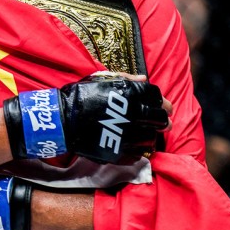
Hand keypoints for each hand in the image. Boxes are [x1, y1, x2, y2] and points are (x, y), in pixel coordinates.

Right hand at [4, 72, 171, 164]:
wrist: (64, 119)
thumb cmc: (83, 95)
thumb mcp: (103, 79)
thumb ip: (126, 78)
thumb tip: (145, 79)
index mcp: (131, 93)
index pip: (157, 97)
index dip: (162, 102)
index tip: (163, 106)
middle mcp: (133, 113)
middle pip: (160, 119)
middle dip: (164, 120)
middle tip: (164, 122)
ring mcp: (128, 134)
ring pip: (152, 137)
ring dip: (154, 135)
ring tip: (151, 134)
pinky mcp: (120, 150)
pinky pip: (139, 151)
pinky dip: (142, 148)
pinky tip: (139, 144)